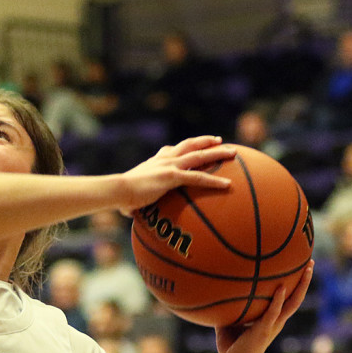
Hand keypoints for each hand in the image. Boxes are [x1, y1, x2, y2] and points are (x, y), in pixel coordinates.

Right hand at [116, 136, 238, 215]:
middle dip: (206, 141)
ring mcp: (170, 166)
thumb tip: (127, 211)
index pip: (172, 150)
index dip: (185, 147)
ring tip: (233, 153)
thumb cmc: (120, 196)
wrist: (118, 190)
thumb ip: (133, 201)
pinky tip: (228, 184)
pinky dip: (214, 180)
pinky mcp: (173, 177)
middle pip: (190, 145)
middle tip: (220, 140)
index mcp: (155, 161)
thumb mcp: (129, 195)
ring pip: (199, 156)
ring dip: (217, 153)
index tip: (195, 145)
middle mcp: (164, 159)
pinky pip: (198, 178)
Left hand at [216, 262, 312, 352]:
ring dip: (301, 286)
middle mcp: (276, 322)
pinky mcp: (263, 331)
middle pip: (296, 298)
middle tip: (311, 262)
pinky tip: (281, 287)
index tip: (299, 268)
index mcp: (271, 321)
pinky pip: (273, 313)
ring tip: (307, 269)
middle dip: (305, 281)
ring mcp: (272, 326)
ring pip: (292, 304)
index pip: (287, 300)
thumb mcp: (229, 324)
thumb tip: (218, 293)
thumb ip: (229, 310)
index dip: (294, 285)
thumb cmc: (231, 349)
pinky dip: (278, 300)